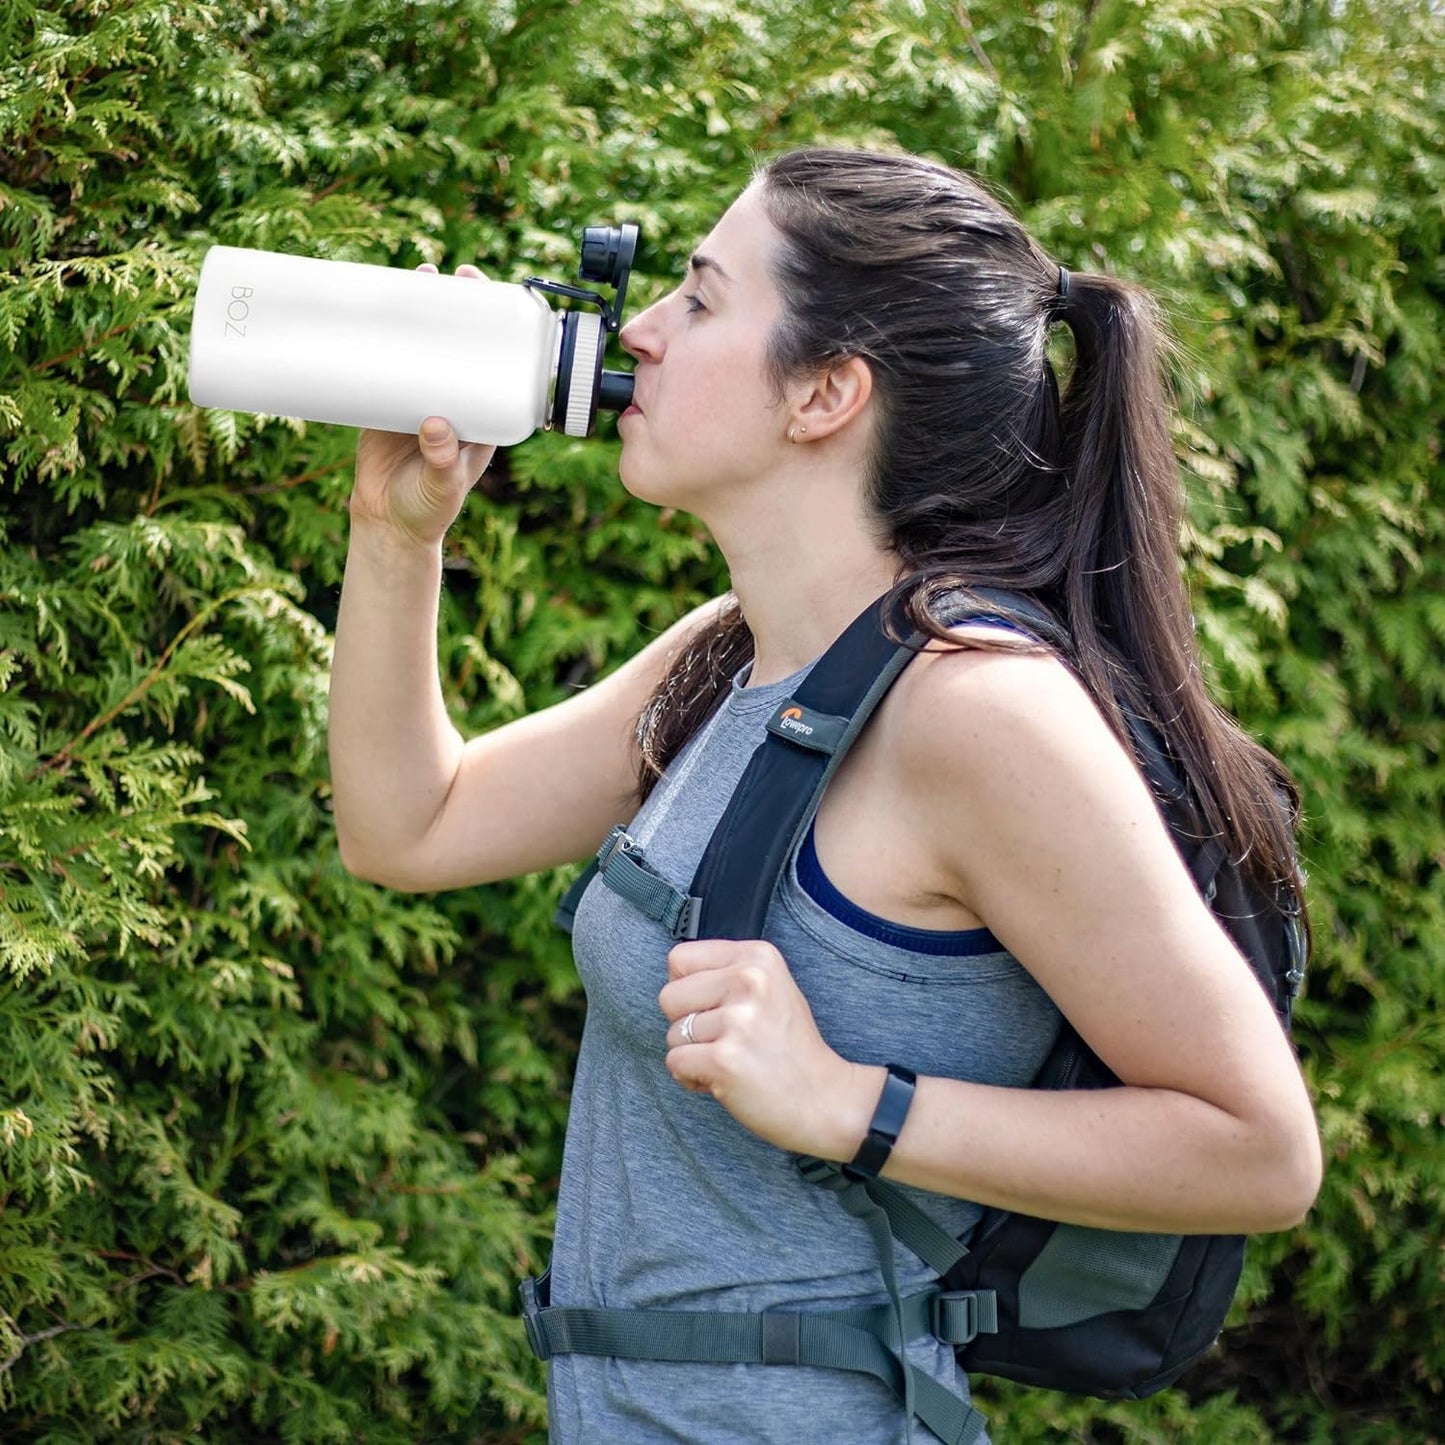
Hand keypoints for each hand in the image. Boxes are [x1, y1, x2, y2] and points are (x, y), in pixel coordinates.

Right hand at [350, 263, 497, 548]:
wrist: (388, 524)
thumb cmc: (428, 510)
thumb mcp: (442, 487)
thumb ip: (442, 460)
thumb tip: (435, 424)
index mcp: (482, 418)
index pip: (496, 365)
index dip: (497, 331)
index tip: (494, 300)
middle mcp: (455, 401)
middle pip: (460, 345)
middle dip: (458, 308)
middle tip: (452, 274)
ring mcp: (420, 397)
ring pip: (424, 346)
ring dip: (420, 313)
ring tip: (416, 276)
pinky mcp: (386, 400)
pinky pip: (386, 361)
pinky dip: (382, 336)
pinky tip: (375, 310)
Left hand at [659, 938, 878, 1159]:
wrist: (825, 1098)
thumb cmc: (791, 1047)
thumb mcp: (771, 988)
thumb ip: (727, 974)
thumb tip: (675, 979)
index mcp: (758, 957)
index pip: (680, 959)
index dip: (686, 989)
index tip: (713, 1008)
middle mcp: (749, 980)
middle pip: (668, 996)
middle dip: (684, 1024)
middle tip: (724, 1039)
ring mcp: (738, 1020)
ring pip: (671, 1034)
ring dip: (693, 1054)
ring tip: (731, 1060)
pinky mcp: (724, 1059)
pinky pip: (675, 1063)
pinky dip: (691, 1078)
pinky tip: (723, 1079)